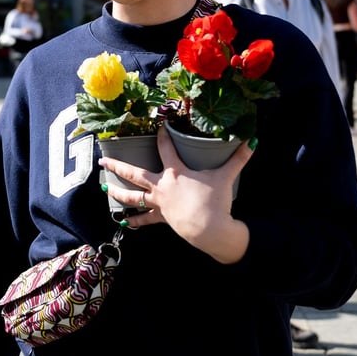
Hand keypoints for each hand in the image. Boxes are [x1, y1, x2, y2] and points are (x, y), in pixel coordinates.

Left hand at [100, 126, 251, 263]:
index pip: (165, 148)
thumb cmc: (214, 202)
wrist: (209, 230)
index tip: (158, 125)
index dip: (161, 135)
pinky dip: (136, 221)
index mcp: (175, 173)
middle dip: (117, 166)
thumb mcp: (226, 177)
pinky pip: (145, 220)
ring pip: (133, 197)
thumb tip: (253, 140)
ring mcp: (159, 204)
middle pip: (134, 174)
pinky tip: (125, 222)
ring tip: (104, 189)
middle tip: (102, 160)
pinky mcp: (162, 219)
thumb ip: (239, 158)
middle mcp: (161, 186)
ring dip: (117, 193)